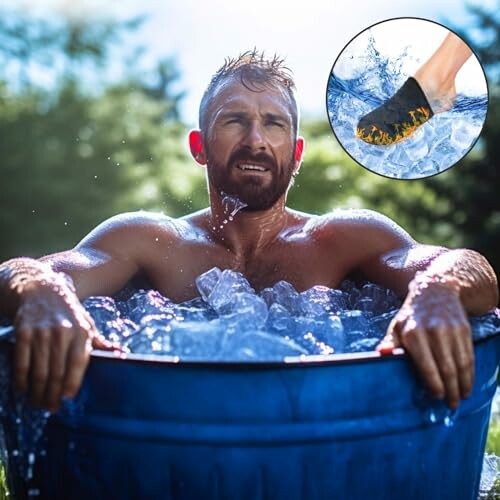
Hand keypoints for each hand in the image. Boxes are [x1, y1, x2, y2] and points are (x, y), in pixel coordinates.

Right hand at [13, 276, 114, 411]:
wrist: (42, 290)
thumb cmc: (69, 312)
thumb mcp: (88, 324)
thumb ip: (100, 342)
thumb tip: (121, 354)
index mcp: (81, 331)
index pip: (78, 362)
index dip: (73, 382)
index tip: (68, 398)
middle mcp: (62, 332)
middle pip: (57, 371)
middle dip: (53, 394)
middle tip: (52, 408)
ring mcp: (41, 332)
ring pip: (39, 370)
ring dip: (38, 392)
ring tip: (39, 403)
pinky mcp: (23, 332)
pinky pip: (21, 362)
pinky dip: (21, 380)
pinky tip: (23, 390)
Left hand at [377, 278, 472, 408]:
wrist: (434, 292)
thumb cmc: (411, 316)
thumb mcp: (396, 327)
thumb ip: (390, 344)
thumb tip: (380, 356)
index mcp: (413, 333)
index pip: (426, 365)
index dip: (433, 383)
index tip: (436, 397)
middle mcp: (433, 331)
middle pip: (446, 368)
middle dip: (450, 390)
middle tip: (450, 405)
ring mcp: (450, 330)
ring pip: (460, 364)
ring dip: (462, 384)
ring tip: (460, 398)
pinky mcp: (464, 329)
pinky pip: (469, 356)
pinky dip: (470, 373)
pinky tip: (466, 383)